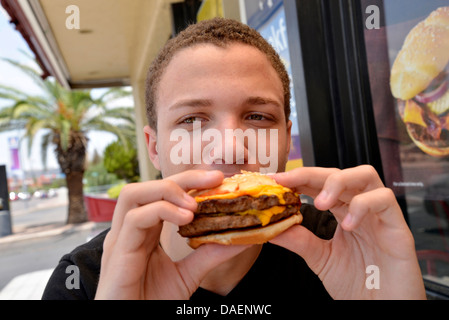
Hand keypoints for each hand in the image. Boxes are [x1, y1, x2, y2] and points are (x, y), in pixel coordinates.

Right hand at [95, 170, 248, 298]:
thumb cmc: (152, 302)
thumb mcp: (188, 275)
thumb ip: (209, 255)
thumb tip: (241, 237)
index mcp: (144, 231)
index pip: (163, 194)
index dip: (190, 182)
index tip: (218, 180)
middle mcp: (129, 229)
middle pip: (148, 186)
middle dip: (183, 178)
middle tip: (215, 179)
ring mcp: (120, 239)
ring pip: (134, 194)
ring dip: (168, 190)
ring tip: (196, 203)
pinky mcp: (117, 252)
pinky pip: (135, 219)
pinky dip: (162, 211)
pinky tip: (186, 218)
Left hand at [270, 165, 425, 298]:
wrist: (384, 309)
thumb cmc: (359, 285)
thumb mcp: (322, 260)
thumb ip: (300, 242)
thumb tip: (272, 228)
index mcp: (344, 212)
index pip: (321, 184)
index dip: (299, 178)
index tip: (276, 179)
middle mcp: (362, 208)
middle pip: (339, 173)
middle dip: (310, 174)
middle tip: (288, 182)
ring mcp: (381, 215)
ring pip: (366, 175)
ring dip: (338, 182)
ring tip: (320, 203)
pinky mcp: (398, 228)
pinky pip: (385, 200)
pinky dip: (363, 205)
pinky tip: (348, 225)